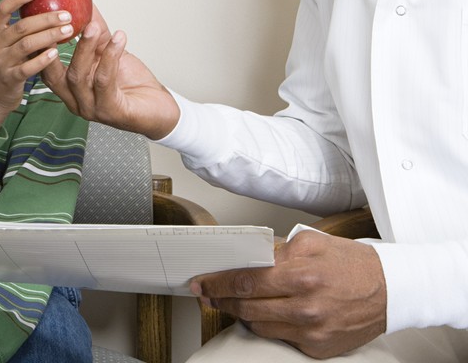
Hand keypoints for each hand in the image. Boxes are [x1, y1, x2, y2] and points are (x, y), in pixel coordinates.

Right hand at [0, 0, 75, 132]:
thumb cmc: (2, 66)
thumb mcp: (4, 45)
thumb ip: (19, 31)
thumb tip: (45, 10)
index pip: (2, 9)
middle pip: (22, 26)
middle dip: (46, 18)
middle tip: (66, 14)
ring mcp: (1, 62)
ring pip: (27, 45)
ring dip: (50, 36)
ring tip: (68, 30)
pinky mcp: (10, 78)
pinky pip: (28, 67)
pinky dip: (43, 59)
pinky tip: (56, 53)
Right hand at [40, 5, 178, 138]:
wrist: (158, 109)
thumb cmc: (131, 84)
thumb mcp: (107, 54)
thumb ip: (95, 34)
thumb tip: (86, 5)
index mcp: (70, 89)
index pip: (45, 69)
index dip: (39, 47)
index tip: (42, 21)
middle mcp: (76, 101)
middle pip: (55, 73)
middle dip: (54, 46)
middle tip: (62, 22)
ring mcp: (91, 108)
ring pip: (78, 76)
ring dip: (85, 47)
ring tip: (93, 27)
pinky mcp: (110, 111)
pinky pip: (104, 81)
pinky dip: (110, 56)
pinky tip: (118, 39)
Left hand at [191, 230, 386, 357]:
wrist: (391, 290)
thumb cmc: (351, 264)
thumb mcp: (312, 242)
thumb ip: (275, 248)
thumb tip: (243, 256)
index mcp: (302, 275)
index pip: (245, 280)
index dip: (217, 283)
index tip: (201, 283)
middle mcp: (306, 306)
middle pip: (246, 307)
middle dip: (222, 299)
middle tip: (209, 293)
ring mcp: (312, 331)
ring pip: (258, 326)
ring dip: (241, 313)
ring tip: (234, 301)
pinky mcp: (318, 348)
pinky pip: (279, 338)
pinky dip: (267, 326)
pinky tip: (264, 314)